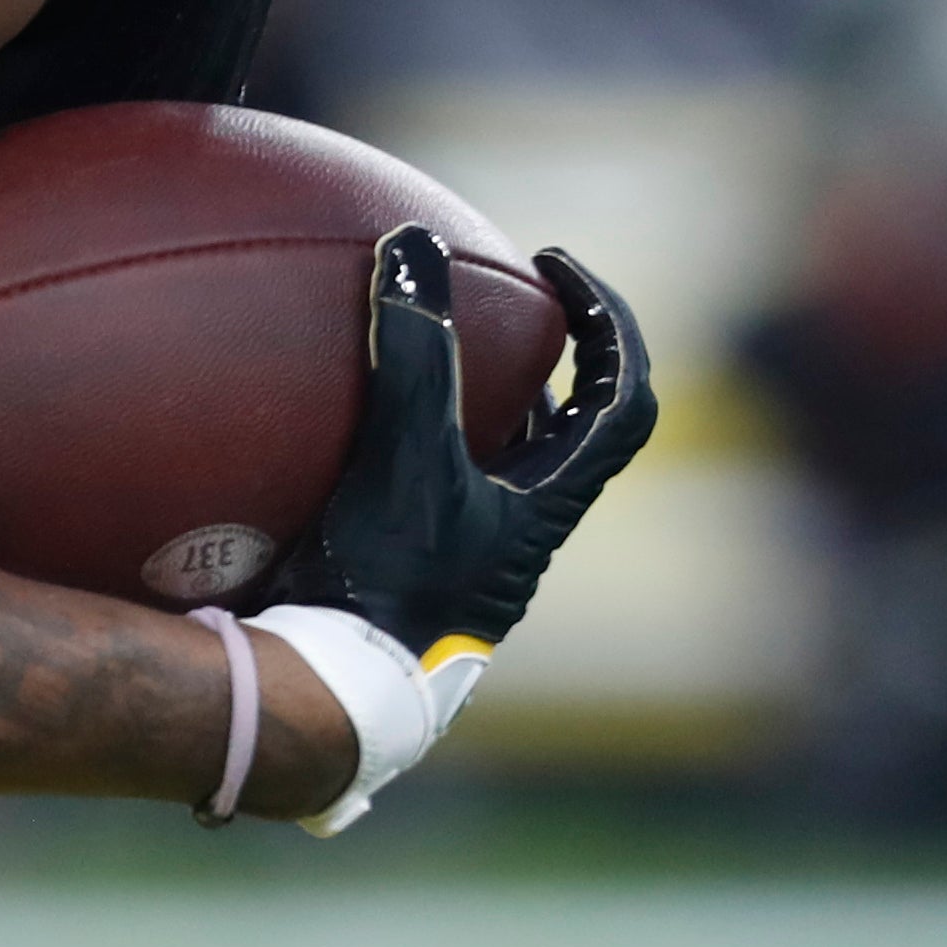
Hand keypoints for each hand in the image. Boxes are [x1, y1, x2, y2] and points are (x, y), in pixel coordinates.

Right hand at [244, 227, 653, 831]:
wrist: (322, 703)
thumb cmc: (386, 588)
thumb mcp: (404, 456)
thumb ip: (412, 352)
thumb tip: (412, 243)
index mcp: (550, 510)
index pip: (624, 401)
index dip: (610, 323)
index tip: (557, 266)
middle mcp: (520, 539)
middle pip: (566, 431)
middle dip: (545, 358)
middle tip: (501, 303)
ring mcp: (466, 564)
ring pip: (495, 466)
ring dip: (473, 402)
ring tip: (422, 345)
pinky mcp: (409, 580)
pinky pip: (425, 492)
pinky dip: (398, 443)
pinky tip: (334, 420)